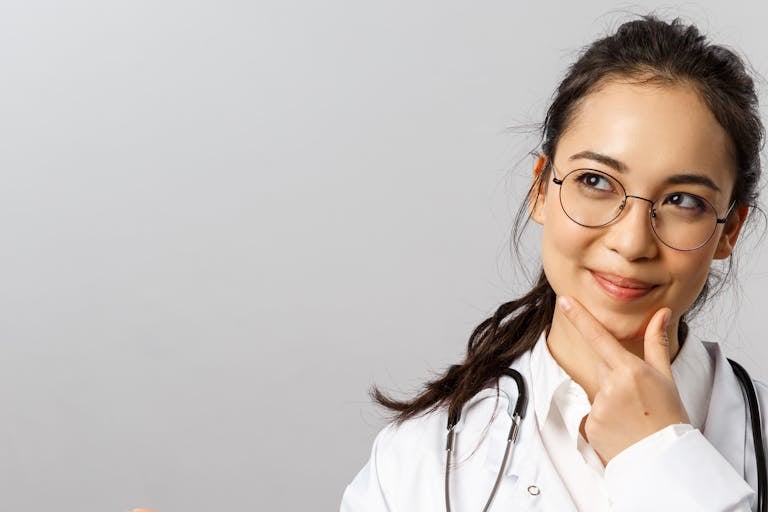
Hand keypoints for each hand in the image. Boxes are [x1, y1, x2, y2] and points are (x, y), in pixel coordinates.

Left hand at [558, 295, 689, 463]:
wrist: (665, 459)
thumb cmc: (669, 416)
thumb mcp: (666, 377)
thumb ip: (656, 343)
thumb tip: (661, 313)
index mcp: (630, 370)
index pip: (599, 337)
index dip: (579, 317)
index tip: (564, 301)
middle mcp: (611, 386)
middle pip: (602, 366)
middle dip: (615, 375)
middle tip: (637, 396)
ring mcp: (598, 406)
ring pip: (598, 391)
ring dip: (610, 399)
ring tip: (632, 416)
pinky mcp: (589, 425)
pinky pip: (592, 414)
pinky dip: (604, 419)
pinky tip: (621, 429)